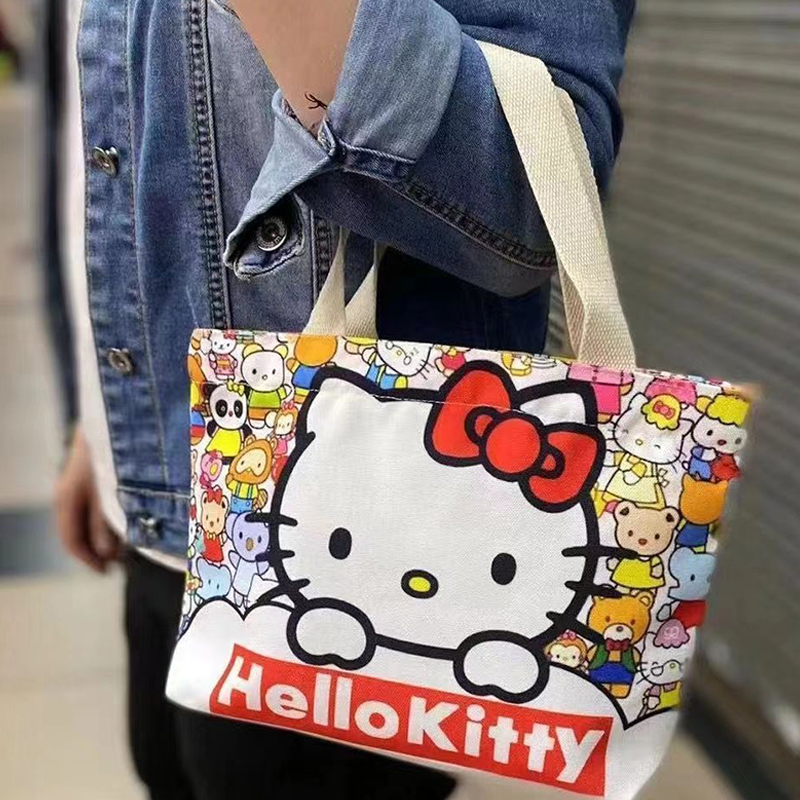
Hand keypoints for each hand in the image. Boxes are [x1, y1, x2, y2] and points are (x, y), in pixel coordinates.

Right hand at [55, 428, 119, 571]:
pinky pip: (102, 498)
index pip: (71, 539)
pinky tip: (133, 514)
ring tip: (132, 540)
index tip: (108, 572)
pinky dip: (114, 512)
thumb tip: (104, 555)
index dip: (89, 560)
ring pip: (93, 514)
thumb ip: (105, 522)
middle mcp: (71, 489)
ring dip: (110, 530)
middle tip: (125, 560)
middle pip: (81, 529)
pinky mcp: (99, 467)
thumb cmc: (114, 446)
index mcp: (68, 497)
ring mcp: (84, 477)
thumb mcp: (108, 488)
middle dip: (102, 547)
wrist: (119, 402)